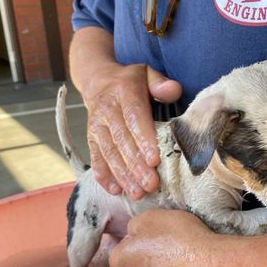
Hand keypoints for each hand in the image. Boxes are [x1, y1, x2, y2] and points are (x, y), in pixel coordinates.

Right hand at [82, 63, 181, 198]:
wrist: (97, 81)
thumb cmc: (130, 81)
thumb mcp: (146, 74)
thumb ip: (160, 83)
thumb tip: (174, 90)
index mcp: (124, 92)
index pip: (134, 118)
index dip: (143, 140)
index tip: (154, 160)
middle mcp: (107, 111)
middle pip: (122, 141)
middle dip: (136, 165)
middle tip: (150, 185)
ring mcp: (97, 127)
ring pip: (109, 153)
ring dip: (123, 175)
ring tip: (137, 192)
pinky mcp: (92, 139)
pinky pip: (96, 158)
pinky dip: (104, 175)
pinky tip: (115, 190)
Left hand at [109, 209, 229, 266]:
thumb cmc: (177, 238)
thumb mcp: (150, 217)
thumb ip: (134, 225)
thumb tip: (134, 235)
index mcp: (118, 262)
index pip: (123, 245)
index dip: (140, 235)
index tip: (157, 231)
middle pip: (136, 263)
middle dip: (148, 253)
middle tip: (169, 242)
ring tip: (182, 257)